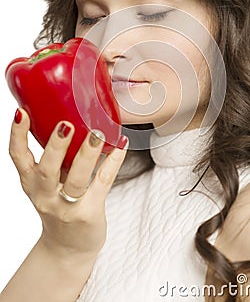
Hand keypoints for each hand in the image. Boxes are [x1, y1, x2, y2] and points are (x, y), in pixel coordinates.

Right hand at [9, 108, 127, 258]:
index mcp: (32, 183)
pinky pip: (102, 182)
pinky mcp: (89, 212)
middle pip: (46, 169)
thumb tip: (70, 116)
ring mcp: (67, 206)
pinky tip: (121, 144)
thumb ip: (54, 158)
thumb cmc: (60, 205)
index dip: (17, 135)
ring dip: (87, 154)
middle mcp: (45, 195)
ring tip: (97, 133)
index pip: (18, 157)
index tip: (22, 113)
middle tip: (66, 125)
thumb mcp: (48, 184)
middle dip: (55, 146)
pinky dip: (113, 161)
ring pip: (76, 178)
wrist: (69, 247)